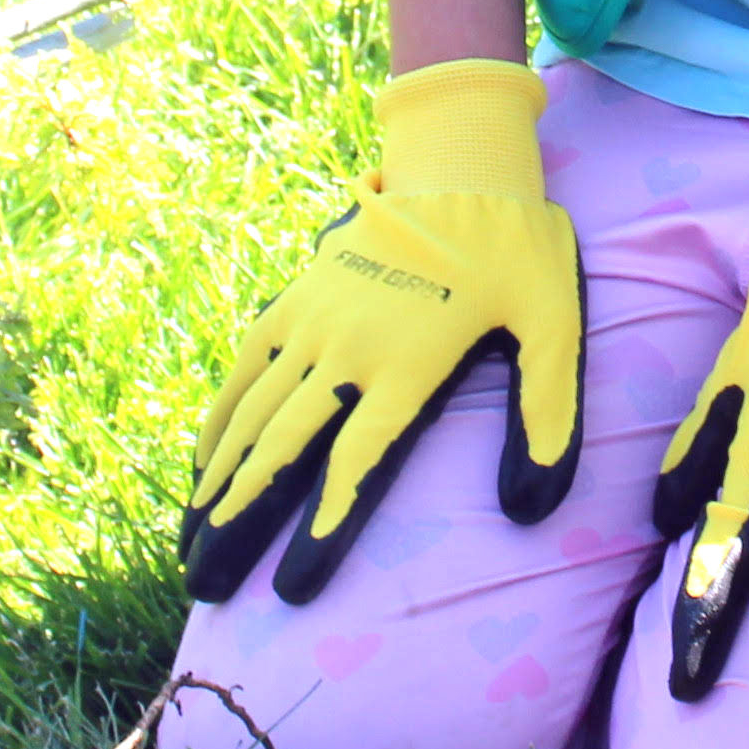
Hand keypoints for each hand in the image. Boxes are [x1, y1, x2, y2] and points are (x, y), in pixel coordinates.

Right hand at [183, 60, 582, 605]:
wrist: (464, 167)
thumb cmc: (516, 250)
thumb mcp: (553, 326)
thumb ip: (547, 412)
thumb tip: (534, 501)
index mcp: (409, 363)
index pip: (356, 459)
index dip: (325, 522)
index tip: (292, 581)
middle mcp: (349, 347)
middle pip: (285, 444)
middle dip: (245, 513)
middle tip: (208, 574)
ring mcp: (315, 319)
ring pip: (256, 410)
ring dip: (221, 473)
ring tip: (194, 530)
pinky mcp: (298, 295)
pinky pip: (248, 363)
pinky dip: (222, 412)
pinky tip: (204, 457)